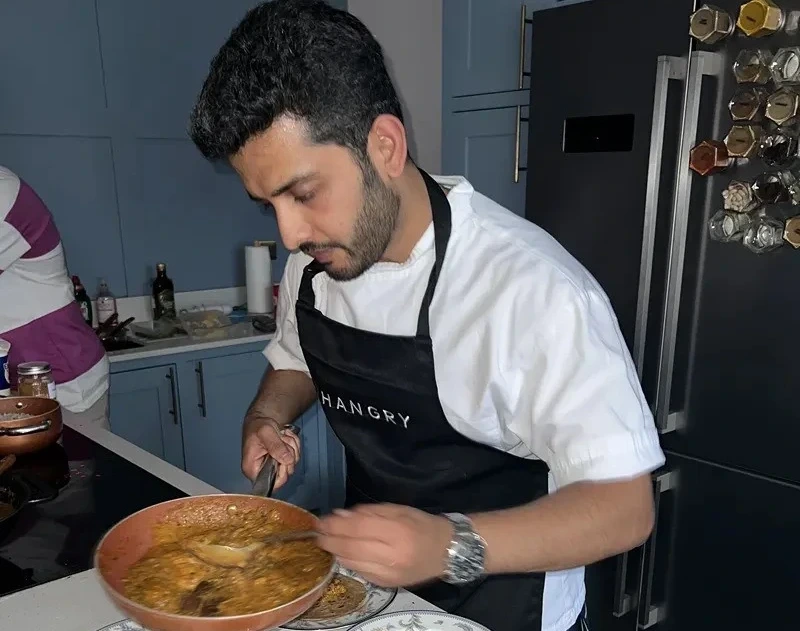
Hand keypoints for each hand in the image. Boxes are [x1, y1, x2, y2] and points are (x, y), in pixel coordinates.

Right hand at [241, 416, 300, 489]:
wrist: (260, 420)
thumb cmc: (257, 427)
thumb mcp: (266, 432)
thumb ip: (276, 446)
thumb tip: (287, 460)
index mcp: (252, 469)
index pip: (272, 483)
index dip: (282, 472)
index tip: (284, 456)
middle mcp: (262, 472)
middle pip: (285, 473)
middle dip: (289, 454)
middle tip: (283, 440)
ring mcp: (273, 467)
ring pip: (292, 464)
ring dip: (292, 447)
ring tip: (282, 436)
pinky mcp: (280, 461)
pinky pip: (294, 457)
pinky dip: (294, 446)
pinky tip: (285, 438)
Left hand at [316, 503, 453, 587]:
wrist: (446, 552)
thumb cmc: (422, 525)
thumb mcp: (398, 509)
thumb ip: (369, 512)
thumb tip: (341, 515)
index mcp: (397, 531)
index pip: (358, 528)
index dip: (336, 525)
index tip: (322, 520)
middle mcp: (392, 555)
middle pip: (351, 547)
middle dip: (330, 539)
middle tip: (318, 531)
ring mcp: (388, 573)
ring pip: (352, 562)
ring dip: (335, 551)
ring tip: (325, 540)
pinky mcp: (387, 584)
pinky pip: (360, 572)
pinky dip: (348, 561)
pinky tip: (342, 552)